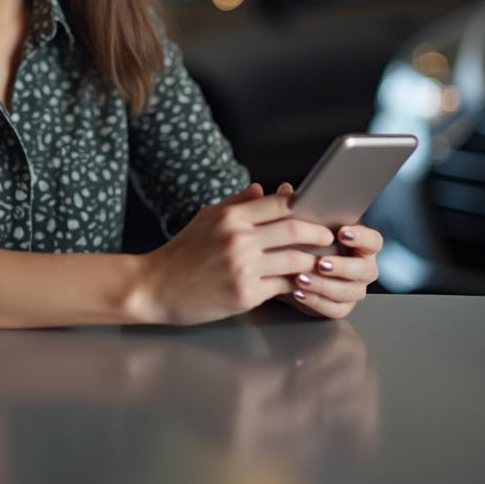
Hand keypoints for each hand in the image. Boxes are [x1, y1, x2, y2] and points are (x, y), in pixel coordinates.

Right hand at [136, 182, 335, 326]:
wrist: (155, 286)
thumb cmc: (181, 252)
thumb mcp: (206, 218)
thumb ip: (237, 203)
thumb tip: (263, 189)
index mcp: (230, 217)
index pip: (279, 203)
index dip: (304, 206)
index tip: (317, 212)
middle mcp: (238, 239)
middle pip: (294, 230)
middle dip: (319, 234)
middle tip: (329, 237)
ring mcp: (243, 268)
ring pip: (295, 260)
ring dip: (313, 261)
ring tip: (323, 261)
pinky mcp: (245, 294)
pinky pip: (282, 286)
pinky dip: (296, 284)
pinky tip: (303, 283)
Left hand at [272, 181, 382, 319]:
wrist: (284, 271)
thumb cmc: (298, 242)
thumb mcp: (293, 224)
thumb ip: (291, 207)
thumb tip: (284, 190)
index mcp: (359, 244)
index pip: (374, 240)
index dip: (362, 237)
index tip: (343, 232)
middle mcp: (361, 267)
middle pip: (366, 270)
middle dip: (343, 267)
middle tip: (321, 262)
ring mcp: (353, 288)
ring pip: (349, 291)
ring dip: (325, 285)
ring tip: (301, 278)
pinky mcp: (339, 306)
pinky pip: (335, 309)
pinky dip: (316, 301)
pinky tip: (299, 292)